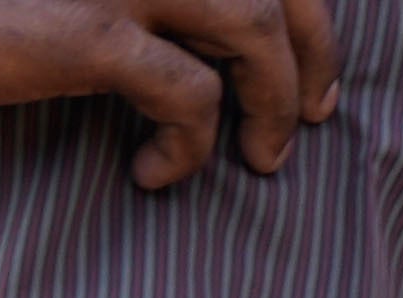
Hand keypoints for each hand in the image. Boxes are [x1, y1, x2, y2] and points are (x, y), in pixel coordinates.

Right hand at [0, 0, 333, 180]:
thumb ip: (126, 1)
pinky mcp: (88, 28)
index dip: (301, 13)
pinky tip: (153, 176)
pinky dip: (193, 145)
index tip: (305, 68)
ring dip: (276, 101)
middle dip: (313, 53)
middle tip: (314, 118)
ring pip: (255, 25)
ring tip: (260, 158)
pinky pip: (190, 96)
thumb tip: (195, 51)